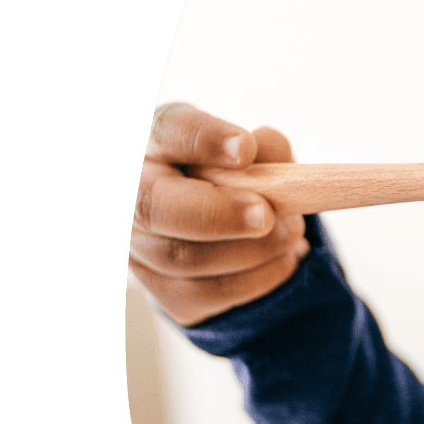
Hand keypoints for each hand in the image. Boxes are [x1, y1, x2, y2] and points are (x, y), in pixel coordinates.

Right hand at [130, 103, 308, 325]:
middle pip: (155, 206)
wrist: (220, 225)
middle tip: (265, 216)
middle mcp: (131, 193)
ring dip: (253, 249)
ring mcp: (139, 247)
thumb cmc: (235, 177)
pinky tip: (284, 259)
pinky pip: (210, 293)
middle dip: (216, 213)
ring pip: (186, 257)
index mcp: (156, 142)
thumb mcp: (251, 151)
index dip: (204, 140)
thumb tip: (265, 151)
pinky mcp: (162, 290)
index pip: (168, 131)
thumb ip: (264, 146)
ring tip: (291, 232)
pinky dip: (259, 279)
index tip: (244, 149)